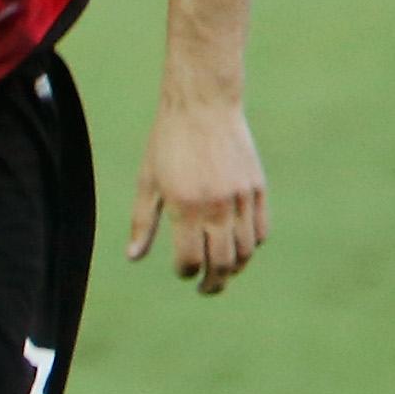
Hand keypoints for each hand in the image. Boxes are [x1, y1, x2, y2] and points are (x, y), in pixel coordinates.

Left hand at [128, 97, 268, 294]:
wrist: (203, 104)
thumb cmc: (168, 142)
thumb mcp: (147, 181)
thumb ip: (141, 222)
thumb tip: (133, 257)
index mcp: (185, 207)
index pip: (191, 260)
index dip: (185, 272)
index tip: (181, 271)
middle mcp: (217, 207)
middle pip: (222, 263)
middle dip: (213, 283)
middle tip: (206, 288)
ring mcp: (241, 198)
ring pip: (246, 251)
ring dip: (235, 268)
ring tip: (223, 273)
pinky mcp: (257, 188)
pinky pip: (260, 230)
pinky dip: (252, 246)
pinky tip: (239, 248)